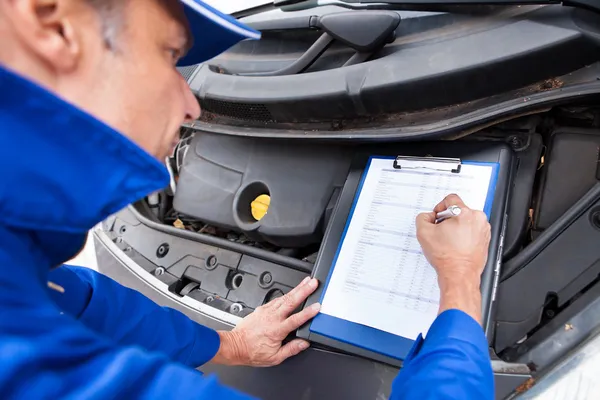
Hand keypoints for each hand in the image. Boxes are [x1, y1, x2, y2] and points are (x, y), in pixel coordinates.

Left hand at [212, 277, 319, 366]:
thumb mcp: (275, 357)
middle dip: (304, 290)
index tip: (317, 306)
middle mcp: (272, 318)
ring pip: (284, 297)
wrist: (235, 346)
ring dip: (296, 288)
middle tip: (313, 283)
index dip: (308, 312)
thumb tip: (304, 343)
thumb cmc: (252, 352)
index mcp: (277, 330)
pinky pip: (276, 299)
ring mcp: (266, 311)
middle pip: (291, 301)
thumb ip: (291, 349)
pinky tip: (291, 291)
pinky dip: (285, 294)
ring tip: (306, 282)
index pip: (296, 319)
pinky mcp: (261, 309)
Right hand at [416, 194, 490, 322]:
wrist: (460, 275)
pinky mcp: (486, 238)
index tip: (437, 218)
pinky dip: (465, 234)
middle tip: (442, 232)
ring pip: (466, 220)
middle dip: (448, 219)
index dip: (440, 208)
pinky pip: (473, 230)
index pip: (450, 199)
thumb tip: (428, 216)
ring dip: (457, 226)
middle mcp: (478, 219)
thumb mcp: (423, 233)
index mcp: (465, 214)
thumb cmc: (447, 257)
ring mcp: (484, 229)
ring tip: (450, 240)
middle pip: (459, 210)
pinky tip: (457, 245)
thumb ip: (423, 217)